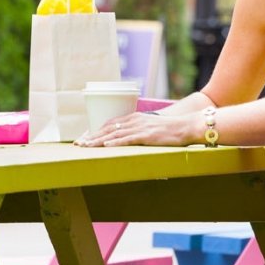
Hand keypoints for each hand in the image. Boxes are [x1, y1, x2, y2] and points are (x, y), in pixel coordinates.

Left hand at [74, 110, 191, 147]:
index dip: (95, 131)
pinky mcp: (146, 135)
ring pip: (114, 134)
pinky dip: (115, 142)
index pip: (109, 123)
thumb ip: (138, 131)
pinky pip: (128, 139)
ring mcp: (140, 127)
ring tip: (86, 147)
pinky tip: (106, 145)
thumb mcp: (150, 127)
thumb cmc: (170, 130)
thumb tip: (129, 139)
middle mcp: (134, 120)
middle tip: (78, 144)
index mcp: (134, 118)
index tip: (84, 138)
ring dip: (98, 141)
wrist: (186, 127)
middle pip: (107, 128)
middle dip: (91, 136)